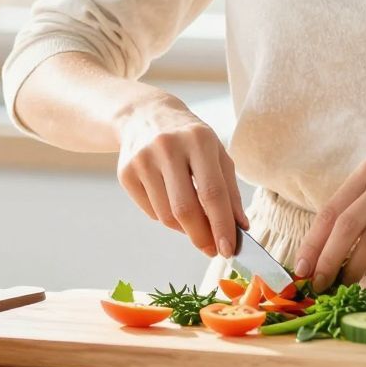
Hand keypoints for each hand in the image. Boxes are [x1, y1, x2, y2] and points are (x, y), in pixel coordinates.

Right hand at [114, 95, 246, 257]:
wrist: (145, 116)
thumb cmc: (190, 139)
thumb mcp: (217, 154)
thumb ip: (230, 191)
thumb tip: (240, 228)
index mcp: (198, 139)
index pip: (212, 193)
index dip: (221, 225)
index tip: (228, 250)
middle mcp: (167, 147)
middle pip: (185, 209)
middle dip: (201, 237)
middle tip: (212, 250)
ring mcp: (142, 160)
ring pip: (166, 216)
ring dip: (184, 229)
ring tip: (194, 221)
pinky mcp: (125, 173)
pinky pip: (151, 212)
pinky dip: (166, 217)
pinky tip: (171, 201)